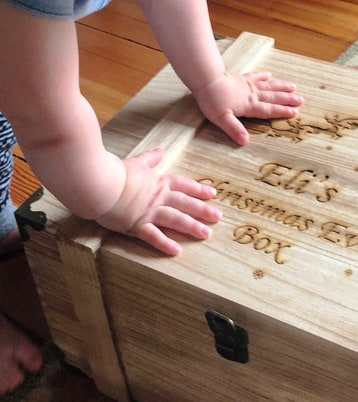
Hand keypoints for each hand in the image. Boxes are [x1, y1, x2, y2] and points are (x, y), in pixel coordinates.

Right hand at [95, 148, 221, 254]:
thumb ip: (149, 158)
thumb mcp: (135, 162)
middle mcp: (157, 197)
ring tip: (206, 234)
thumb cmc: (113, 171)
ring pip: (175, 219)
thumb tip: (160, 150)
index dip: (198, 189)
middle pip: (185, 203)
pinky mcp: (135, 224)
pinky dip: (165, 243)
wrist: (96, 181)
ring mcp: (148, 212)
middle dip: (203, 210)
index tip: (212, 194)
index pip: (183, 185)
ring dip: (191, 227)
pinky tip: (177, 250)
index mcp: (157, 182)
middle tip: (218, 217)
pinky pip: (153, 236)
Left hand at [194, 71, 302, 144]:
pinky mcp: (241, 78)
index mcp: (249, 106)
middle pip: (273, 97)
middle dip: (288, 99)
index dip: (282, 112)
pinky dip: (264, 76)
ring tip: (293, 86)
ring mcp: (247, 85)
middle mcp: (252, 94)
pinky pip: (255, 76)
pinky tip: (270, 74)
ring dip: (281, 86)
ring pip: (268, 86)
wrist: (206, 79)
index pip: (269, 110)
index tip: (295, 112)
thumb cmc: (212, 100)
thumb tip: (245, 141)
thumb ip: (235, 130)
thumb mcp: (222, 119)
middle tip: (301, 99)